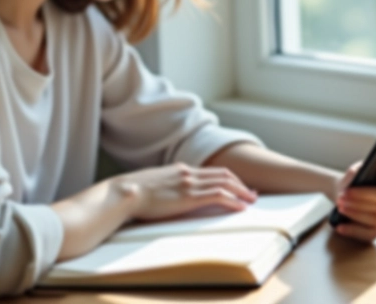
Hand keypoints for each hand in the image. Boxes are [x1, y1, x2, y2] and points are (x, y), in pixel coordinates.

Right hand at [112, 162, 257, 220]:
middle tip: (251, 193)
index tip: (237, 186)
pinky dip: (233, 200)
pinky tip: (241, 207)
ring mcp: (189, 183)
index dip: (227, 178)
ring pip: (225, 183)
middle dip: (240, 183)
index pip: (210, 171)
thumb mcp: (152, 185)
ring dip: (241, 191)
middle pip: (222, 174)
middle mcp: (187, 173)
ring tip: (252, 200)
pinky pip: (218, 195)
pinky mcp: (188, 196)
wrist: (124, 192)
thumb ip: (164, 187)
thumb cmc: (131, 193)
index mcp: (179, 169)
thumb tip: (165, 196)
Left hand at [331, 162, 375, 242]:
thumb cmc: (351, 181)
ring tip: (340, 207)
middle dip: (361, 197)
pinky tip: (341, 227)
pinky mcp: (375, 230)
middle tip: (343, 196)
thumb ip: (359, 171)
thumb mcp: (354, 171)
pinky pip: (369, 234)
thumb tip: (359, 177)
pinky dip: (353, 230)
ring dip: (355, 213)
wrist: (342, 195)